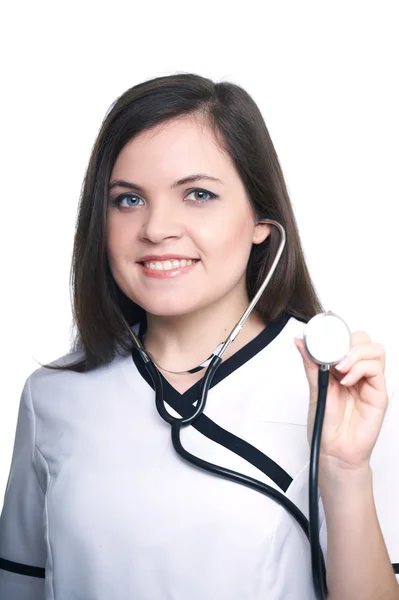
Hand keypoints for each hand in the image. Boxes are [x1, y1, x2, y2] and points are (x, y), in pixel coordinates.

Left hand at [295, 329, 387, 470]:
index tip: (323, 327)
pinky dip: (360, 369)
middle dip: (347, 340)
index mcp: (340, 367)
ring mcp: (369, 381)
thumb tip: (302, 342)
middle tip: (331, 353)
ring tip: (338, 368)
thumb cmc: (325, 424)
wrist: (333, 451)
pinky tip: (346, 380)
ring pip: (375, 350)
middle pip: (364, 339)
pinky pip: (376, 370)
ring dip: (355, 353)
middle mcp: (357, 371)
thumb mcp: (314, 388)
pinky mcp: (378, 393)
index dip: (337, 329)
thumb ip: (311, 364)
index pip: (346, 338)